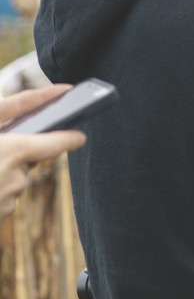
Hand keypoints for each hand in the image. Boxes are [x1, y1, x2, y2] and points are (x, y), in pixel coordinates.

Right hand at [0, 86, 86, 218]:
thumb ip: (10, 109)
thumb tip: (46, 96)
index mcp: (13, 152)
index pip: (56, 145)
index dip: (69, 138)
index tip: (80, 135)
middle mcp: (15, 179)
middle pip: (28, 162)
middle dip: (13, 154)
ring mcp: (5, 201)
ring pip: (13, 181)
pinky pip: (1, 198)